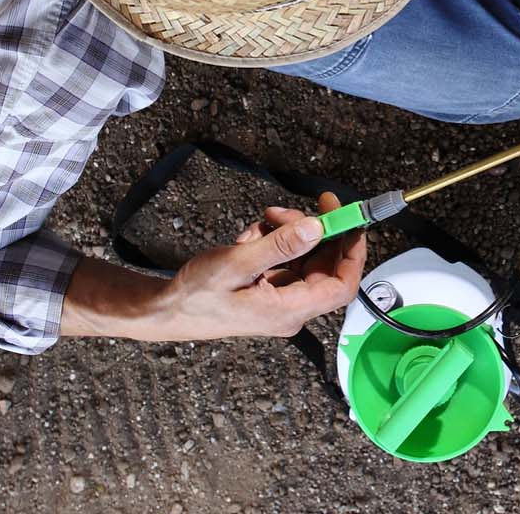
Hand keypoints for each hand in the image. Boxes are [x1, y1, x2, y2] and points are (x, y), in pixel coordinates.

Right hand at [153, 192, 365, 340]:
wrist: (165, 311)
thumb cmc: (195, 295)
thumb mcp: (236, 264)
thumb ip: (280, 246)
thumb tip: (318, 228)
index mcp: (289, 311)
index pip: (341, 286)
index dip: (353, 253)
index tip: (351, 221)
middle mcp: (290, 308)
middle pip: (324, 266)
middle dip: (315, 233)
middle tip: (298, 208)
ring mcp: (280, 299)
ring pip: (304, 258)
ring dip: (289, 233)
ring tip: (265, 221)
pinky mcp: (269, 290)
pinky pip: (285, 259)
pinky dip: (273, 241)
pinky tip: (251, 237)